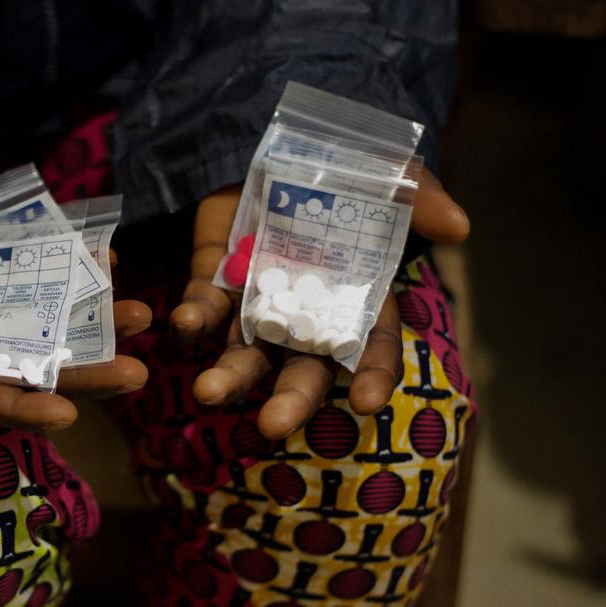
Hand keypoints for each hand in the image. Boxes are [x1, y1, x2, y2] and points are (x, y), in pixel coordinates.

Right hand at [0, 175, 149, 430]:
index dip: (19, 409)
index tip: (67, 416)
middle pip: (27, 368)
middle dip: (83, 374)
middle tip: (138, 374)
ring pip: (43, 326)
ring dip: (92, 325)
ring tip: (141, 314)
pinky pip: (38, 278)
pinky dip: (71, 270)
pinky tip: (107, 260)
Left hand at [170, 169, 468, 438]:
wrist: (279, 143)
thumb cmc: (346, 168)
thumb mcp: (390, 174)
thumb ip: (421, 199)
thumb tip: (461, 228)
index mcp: (353, 299)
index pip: (368, 347)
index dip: (370, 375)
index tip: (363, 404)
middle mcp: (304, 314)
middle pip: (300, 368)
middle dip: (289, 398)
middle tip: (272, 426)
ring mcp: (255, 302)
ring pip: (243, 351)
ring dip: (228, 375)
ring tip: (208, 394)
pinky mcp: (215, 280)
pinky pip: (202, 306)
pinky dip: (192, 318)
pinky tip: (183, 326)